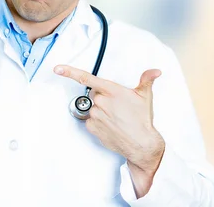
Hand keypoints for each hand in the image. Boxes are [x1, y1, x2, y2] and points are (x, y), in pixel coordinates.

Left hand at [54, 65, 164, 196]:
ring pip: (93, 107)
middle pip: (94, 93)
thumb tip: (155, 71)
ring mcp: (95, 115)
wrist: (141, 144)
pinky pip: (90, 120)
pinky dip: (98, 121)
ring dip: (101, 110)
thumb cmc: (142, 120)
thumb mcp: (145, 97)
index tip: (57, 69)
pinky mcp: (92, 127)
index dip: (69, 72)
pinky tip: (110, 125)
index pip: (86, 78)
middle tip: (117, 106)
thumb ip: (146, 80)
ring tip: (116, 118)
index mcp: (111, 91)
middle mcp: (101, 101)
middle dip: (102, 97)